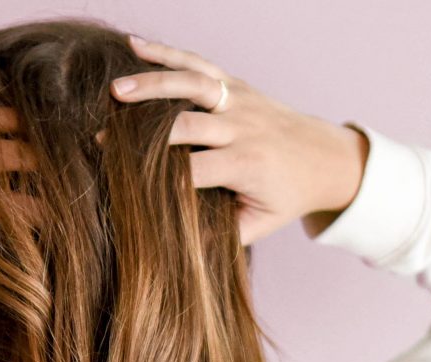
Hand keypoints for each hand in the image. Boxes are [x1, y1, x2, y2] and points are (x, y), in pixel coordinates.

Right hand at [108, 34, 368, 245]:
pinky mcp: (236, 84)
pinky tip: (134, 45)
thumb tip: (172, 246)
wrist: (327, 157)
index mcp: (247, 164)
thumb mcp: (260, 224)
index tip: (119, 180)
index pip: (192, 170)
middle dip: (143, 132)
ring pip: (192, 84)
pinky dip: (167, 52)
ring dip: (152, 84)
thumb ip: (221, 234)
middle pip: (186, 124)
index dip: (154, 175)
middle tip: (103, 139)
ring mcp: (239, 100)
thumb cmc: (287, 195)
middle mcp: (243, 127)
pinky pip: (199, 64)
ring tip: (115, 89)